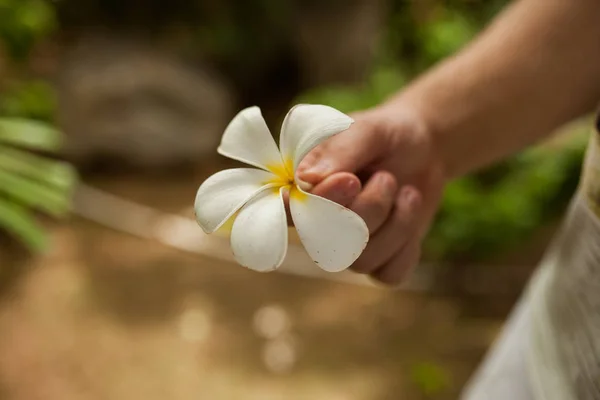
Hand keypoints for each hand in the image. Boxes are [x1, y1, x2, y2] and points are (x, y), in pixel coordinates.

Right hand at [296, 106, 445, 285]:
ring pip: (360, 260)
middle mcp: (317, 224)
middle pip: (328, 242)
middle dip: (369, 208)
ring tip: (404, 190)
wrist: (424, 147)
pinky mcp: (378, 262)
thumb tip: (306, 179)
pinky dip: (407, 245)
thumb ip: (339, 151)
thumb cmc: (386, 134)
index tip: (349, 181)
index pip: (289, 211)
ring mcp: (346, 248)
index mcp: (302, 188)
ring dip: (394, 222)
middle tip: (386, 177)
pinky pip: (388, 273)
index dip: (314, 206)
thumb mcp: (368, 130)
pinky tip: (409, 213)